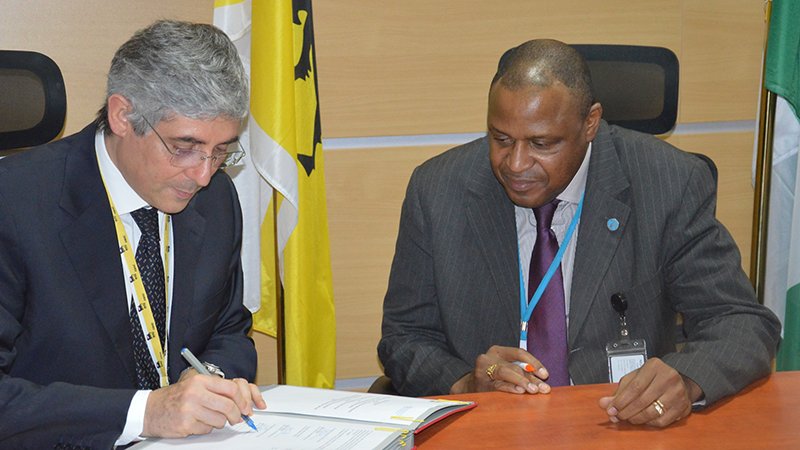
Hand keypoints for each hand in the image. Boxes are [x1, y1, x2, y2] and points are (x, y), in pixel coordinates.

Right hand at [142, 373, 266, 437]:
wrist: (149, 410)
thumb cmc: (175, 398)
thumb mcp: (194, 386)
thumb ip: (216, 390)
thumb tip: (240, 401)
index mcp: (199, 381)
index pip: (231, 389)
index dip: (242, 400)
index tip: (245, 407)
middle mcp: (195, 393)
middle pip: (228, 406)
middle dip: (235, 415)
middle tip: (236, 418)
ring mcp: (190, 409)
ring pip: (220, 420)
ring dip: (219, 422)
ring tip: (208, 417)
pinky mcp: (186, 424)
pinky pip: (207, 430)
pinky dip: (205, 428)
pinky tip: (196, 422)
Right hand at [450, 345, 550, 394]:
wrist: (467, 386)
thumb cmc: (491, 377)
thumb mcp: (504, 367)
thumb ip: (521, 370)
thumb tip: (541, 378)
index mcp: (497, 351)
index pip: (519, 353)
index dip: (534, 363)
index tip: (545, 374)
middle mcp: (489, 358)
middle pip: (515, 365)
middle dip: (531, 378)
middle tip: (543, 388)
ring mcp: (484, 370)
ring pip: (507, 373)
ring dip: (522, 382)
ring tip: (534, 390)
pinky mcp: (481, 383)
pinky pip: (499, 385)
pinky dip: (510, 388)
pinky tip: (520, 391)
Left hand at [598, 357, 702, 427]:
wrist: (680, 380)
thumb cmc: (653, 378)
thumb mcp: (635, 378)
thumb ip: (619, 391)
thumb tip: (603, 404)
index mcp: (654, 366)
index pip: (634, 387)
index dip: (621, 401)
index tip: (611, 409)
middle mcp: (669, 378)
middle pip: (642, 401)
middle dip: (626, 412)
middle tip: (617, 416)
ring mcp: (678, 393)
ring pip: (652, 413)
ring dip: (636, 419)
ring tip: (628, 418)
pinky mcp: (684, 407)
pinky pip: (662, 421)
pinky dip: (649, 423)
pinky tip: (642, 419)